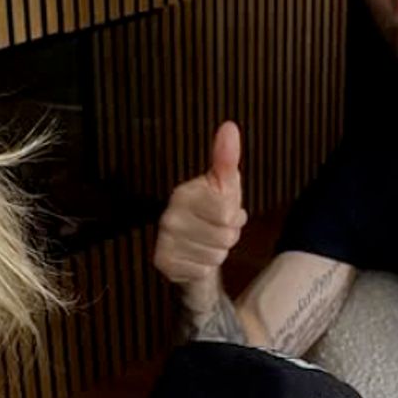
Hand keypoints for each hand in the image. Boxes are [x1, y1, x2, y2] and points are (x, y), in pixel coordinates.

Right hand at [153, 121, 247, 311]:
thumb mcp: (225, 185)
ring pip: (216, 255)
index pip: (228, 213)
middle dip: (228, 236)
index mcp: (183, 193)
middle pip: (225, 236)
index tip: (225, 212)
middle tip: (216, 230)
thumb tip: (230, 127)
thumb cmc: (212, 211)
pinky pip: (203, 270)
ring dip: (218, 252)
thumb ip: (227, 157)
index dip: (234, 216)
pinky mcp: (163, 262)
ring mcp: (164, 240)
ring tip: (207, 242)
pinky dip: (204, 267)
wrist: (191, 246)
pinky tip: (196, 256)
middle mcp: (169, 216)